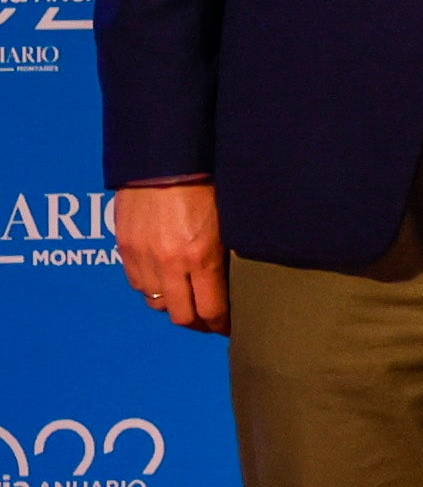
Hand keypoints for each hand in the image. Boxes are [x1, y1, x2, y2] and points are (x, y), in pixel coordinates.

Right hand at [109, 182, 223, 332]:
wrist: (165, 160)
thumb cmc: (208, 185)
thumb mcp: (228, 223)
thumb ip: (225, 256)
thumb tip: (233, 283)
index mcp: (201, 258)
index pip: (210, 311)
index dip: (221, 325)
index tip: (228, 326)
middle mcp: (169, 264)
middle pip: (181, 316)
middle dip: (198, 323)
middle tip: (210, 321)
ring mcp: (144, 257)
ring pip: (156, 302)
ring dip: (173, 305)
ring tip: (187, 300)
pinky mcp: (125, 247)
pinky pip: (137, 283)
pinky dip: (152, 288)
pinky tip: (165, 280)